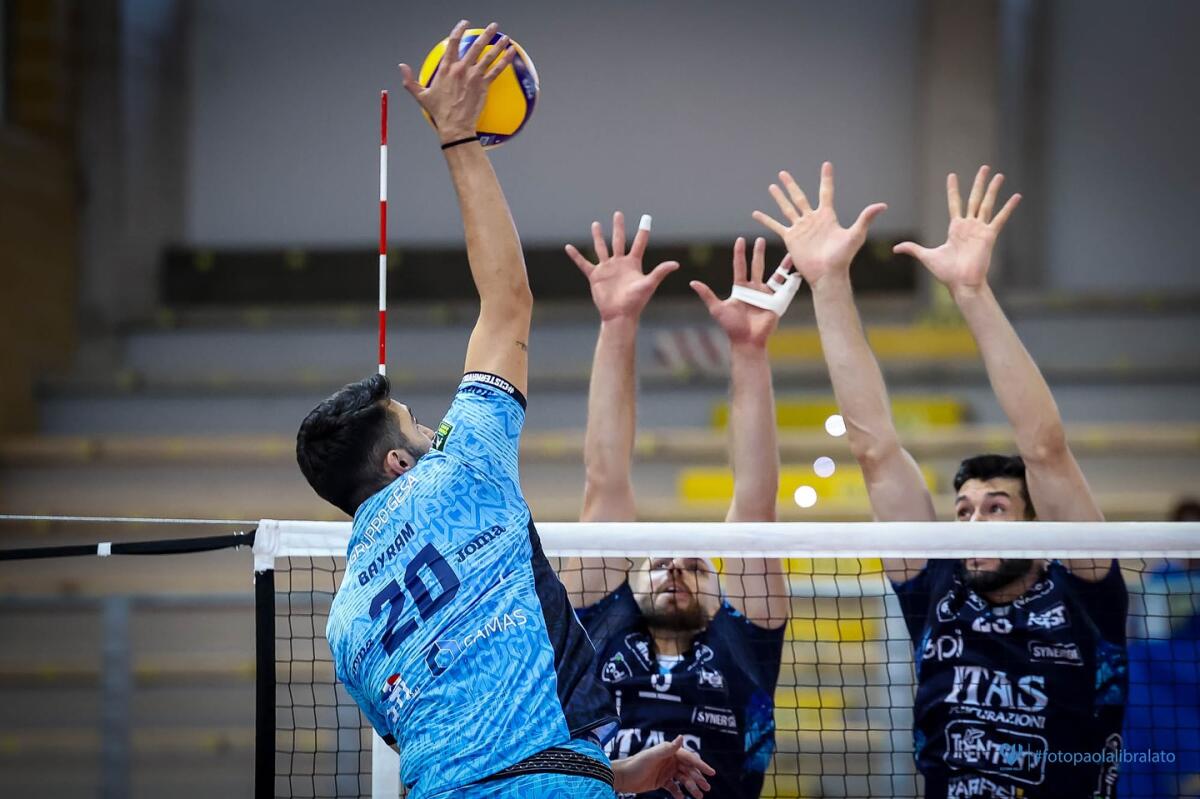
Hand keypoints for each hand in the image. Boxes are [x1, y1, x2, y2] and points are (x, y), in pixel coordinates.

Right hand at [398, 21, 515, 142]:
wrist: (455, 126)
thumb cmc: (439, 112)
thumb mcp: (421, 95)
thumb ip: (410, 80)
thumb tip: (401, 67)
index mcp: (446, 68)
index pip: (453, 42)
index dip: (459, 30)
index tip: (465, 24)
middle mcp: (461, 69)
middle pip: (475, 45)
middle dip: (486, 34)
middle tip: (493, 26)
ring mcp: (473, 77)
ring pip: (488, 56)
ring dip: (499, 45)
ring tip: (506, 38)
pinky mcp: (483, 86)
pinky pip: (496, 70)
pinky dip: (505, 60)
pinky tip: (512, 53)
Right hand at [566, 212, 679, 321]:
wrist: (619, 314)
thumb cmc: (635, 301)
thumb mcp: (648, 284)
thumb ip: (660, 272)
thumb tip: (676, 264)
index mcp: (633, 263)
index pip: (639, 243)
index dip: (643, 231)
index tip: (646, 217)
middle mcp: (620, 263)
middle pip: (619, 240)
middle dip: (619, 227)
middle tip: (618, 214)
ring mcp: (607, 269)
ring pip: (602, 248)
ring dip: (598, 236)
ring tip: (596, 224)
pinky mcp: (595, 276)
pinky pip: (583, 264)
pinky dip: (576, 256)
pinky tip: (568, 247)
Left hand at [612, 736, 714, 798]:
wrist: (623, 777)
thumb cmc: (636, 764)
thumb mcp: (652, 756)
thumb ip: (668, 748)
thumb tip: (682, 737)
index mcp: (669, 752)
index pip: (689, 758)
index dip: (701, 765)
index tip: (711, 773)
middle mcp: (669, 760)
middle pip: (688, 770)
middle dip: (698, 779)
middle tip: (707, 789)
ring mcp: (666, 771)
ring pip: (683, 780)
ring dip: (691, 788)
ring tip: (698, 797)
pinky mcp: (661, 781)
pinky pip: (674, 787)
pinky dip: (679, 793)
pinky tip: (682, 798)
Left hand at [690, 237, 786, 347]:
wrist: (747, 340)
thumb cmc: (731, 326)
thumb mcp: (717, 308)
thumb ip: (707, 294)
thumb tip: (693, 282)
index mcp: (740, 288)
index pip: (740, 267)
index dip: (739, 254)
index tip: (740, 240)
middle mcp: (753, 289)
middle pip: (757, 266)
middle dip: (758, 253)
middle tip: (759, 239)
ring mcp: (766, 294)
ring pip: (774, 274)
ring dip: (780, 263)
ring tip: (786, 250)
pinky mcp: (776, 301)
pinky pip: (784, 287)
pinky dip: (791, 278)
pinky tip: (798, 269)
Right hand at [753, 161, 886, 287]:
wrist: (827, 274)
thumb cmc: (843, 257)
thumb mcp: (855, 235)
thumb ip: (865, 218)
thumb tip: (883, 205)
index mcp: (827, 216)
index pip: (826, 192)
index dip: (826, 178)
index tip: (826, 165)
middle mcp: (812, 219)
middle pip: (799, 197)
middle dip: (791, 185)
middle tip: (783, 173)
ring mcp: (800, 228)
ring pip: (787, 208)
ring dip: (779, 197)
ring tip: (772, 186)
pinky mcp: (791, 238)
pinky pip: (776, 226)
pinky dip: (766, 220)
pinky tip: (756, 213)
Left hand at [893, 165, 1020, 293]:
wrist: (961, 284)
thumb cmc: (946, 273)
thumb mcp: (927, 257)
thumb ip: (913, 249)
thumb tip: (896, 248)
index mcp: (955, 228)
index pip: (954, 203)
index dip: (953, 189)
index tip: (952, 175)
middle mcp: (969, 226)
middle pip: (974, 198)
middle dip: (979, 183)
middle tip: (984, 167)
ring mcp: (980, 230)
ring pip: (987, 204)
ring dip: (993, 189)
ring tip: (999, 175)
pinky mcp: (989, 236)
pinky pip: (1000, 219)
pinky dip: (1008, 208)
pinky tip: (1017, 196)